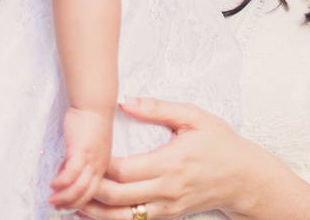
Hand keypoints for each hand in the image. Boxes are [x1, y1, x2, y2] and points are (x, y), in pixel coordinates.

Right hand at [49, 106, 112, 210]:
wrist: (94, 104)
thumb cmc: (90, 121)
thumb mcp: (88, 146)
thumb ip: (80, 160)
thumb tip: (66, 171)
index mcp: (103, 165)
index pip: (94, 192)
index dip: (79, 202)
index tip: (66, 205)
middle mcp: (100, 165)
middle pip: (87, 195)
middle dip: (71, 204)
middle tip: (56, 206)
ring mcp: (92, 159)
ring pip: (79, 188)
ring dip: (64, 197)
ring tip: (52, 199)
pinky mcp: (82, 151)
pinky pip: (71, 175)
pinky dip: (61, 183)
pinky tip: (53, 184)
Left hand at [76, 97, 253, 219]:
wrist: (244, 178)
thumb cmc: (220, 143)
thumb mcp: (194, 117)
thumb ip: (157, 108)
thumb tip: (123, 101)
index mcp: (170, 162)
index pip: (124, 170)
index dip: (98, 165)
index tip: (80, 155)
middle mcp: (167, 190)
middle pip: (117, 197)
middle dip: (87, 191)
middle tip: (65, 182)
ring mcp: (167, 207)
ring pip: (122, 219)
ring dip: (94, 213)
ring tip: (71, 203)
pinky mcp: (169, 216)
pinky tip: (94, 212)